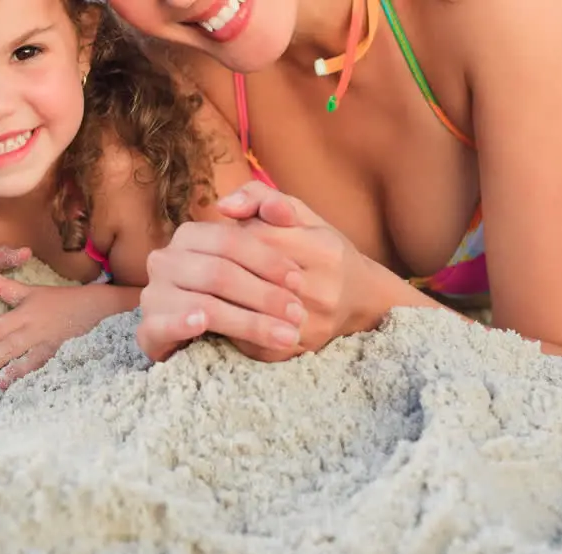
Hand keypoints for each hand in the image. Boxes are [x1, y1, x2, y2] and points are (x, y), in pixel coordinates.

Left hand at [0, 265, 129, 388]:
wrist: (93, 307)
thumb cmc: (58, 299)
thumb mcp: (29, 290)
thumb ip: (2, 284)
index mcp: (23, 314)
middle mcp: (32, 330)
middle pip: (4, 347)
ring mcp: (46, 344)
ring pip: (21, 360)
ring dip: (4, 372)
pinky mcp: (57, 354)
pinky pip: (40, 367)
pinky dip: (27, 377)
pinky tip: (13, 387)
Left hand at [137, 181, 379, 362]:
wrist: (361, 299)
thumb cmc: (322, 249)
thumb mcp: (301, 214)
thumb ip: (261, 198)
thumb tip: (223, 206)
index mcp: (324, 250)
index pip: (255, 240)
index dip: (229, 240)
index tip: (219, 242)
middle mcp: (323, 289)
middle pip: (246, 278)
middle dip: (218, 272)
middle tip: (200, 270)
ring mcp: (310, 324)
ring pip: (244, 311)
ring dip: (217, 301)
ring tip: (201, 291)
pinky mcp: (294, 349)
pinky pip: (248, 339)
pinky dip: (228, 326)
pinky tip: (216, 316)